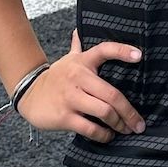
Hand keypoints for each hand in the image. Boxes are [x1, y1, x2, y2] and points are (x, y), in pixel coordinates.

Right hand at [14, 26, 146, 141]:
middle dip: (129, 112)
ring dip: (118, 124)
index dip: (122, 51)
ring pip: (103, 112)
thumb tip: (78, 30)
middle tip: (139, 124)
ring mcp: (71, 97)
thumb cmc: (55, 78)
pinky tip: (107, 136)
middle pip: (111, 94)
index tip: (139, 56)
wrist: (28, 94)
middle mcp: (78, 77)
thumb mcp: (67, 60)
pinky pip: (89, 128)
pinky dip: (103, 135)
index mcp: (82, 62)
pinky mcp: (64, 116)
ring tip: (125, 130)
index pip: (104, 50)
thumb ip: (77, 47)